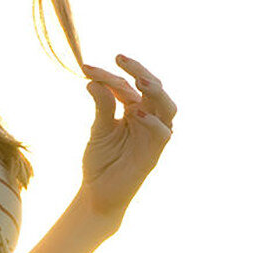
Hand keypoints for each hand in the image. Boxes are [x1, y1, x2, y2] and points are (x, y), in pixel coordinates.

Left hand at [79, 54, 175, 220]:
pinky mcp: (154, 152)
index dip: (107, 75)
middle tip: (120, 58)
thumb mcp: (99, 129)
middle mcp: (148, 118)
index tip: (85, 67)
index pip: (126, 85)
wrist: (98, 194)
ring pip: (167, 106)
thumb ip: (102, 106)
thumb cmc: (100, 161)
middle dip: (139, 71)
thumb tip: (93, 81)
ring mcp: (153, 135)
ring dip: (155, 91)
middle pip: (154, 88)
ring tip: (138, 80)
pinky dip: (153, 122)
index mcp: (135, 109)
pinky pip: (162, 133)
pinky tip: (136, 113)